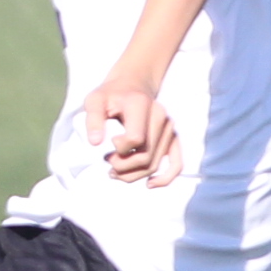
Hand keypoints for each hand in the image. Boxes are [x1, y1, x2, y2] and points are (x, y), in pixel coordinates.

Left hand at [84, 70, 183, 185]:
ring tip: (114, 172)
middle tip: (107, 161)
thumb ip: (93, 119)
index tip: (109, 142)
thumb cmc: (110, 95)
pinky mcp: (173, 137)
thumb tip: (95, 143)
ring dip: (133, 175)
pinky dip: (165, 178)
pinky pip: (177, 163)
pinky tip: (150, 184)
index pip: (135, 139)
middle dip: (122, 166)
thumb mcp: (94, 100)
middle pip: (146, 156)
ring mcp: (169, 128)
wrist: (131, 86)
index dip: (119, 149)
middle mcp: (160, 116)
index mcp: (141, 105)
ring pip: (155, 164)